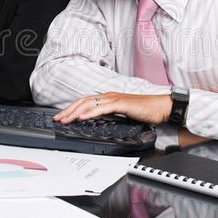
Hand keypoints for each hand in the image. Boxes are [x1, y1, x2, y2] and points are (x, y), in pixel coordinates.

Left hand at [53, 92, 171, 124]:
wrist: (160, 107)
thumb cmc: (145, 111)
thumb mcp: (122, 114)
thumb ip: (110, 115)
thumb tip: (97, 121)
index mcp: (108, 98)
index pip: (85, 102)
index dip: (72, 108)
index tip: (62, 116)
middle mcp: (109, 96)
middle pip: (83, 101)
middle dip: (68, 110)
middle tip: (57, 119)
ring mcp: (114, 99)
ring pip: (89, 104)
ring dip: (75, 112)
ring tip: (65, 119)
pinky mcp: (121, 104)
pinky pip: (102, 109)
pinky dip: (90, 113)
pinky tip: (82, 118)